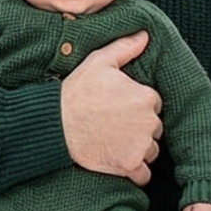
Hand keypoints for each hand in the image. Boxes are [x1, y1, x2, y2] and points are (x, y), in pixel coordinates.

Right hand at [61, 32, 160, 185]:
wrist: (55, 124)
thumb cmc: (76, 92)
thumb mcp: (99, 62)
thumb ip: (125, 48)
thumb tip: (144, 35)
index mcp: (146, 97)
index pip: (154, 104)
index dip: (138, 106)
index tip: (120, 108)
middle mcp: (149, 122)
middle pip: (155, 129)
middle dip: (140, 128)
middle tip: (116, 126)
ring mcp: (140, 146)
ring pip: (151, 151)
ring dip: (139, 150)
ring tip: (114, 142)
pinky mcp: (129, 166)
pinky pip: (144, 175)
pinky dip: (135, 171)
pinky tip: (119, 162)